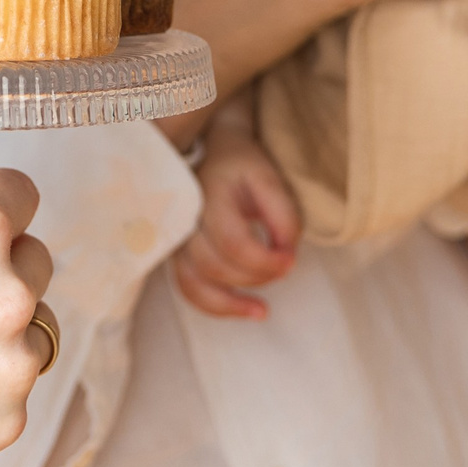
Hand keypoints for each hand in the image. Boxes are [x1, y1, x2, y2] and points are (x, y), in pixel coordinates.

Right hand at [172, 100, 301, 318]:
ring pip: (194, 284)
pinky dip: (214, 306)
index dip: (264, 260)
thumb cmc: (244, 169)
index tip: (291, 260)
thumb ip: (283, 214)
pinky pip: (188, 289)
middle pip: (214, 266)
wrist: (216, 156)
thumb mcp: (269, 179)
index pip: (232, 242)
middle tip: (284, 269)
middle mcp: (184, 220)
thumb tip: (285, 254)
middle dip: (255, 276)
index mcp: (207, 195)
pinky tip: (242, 309)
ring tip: (262, 310)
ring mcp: (176, 239)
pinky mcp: (177, 255)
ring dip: (231, 303)